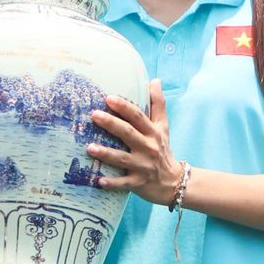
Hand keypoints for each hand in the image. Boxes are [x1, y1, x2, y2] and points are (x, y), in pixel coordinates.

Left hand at [88, 82, 183, 204]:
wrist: (174, 182)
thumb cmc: (163, 150)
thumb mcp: (163, 126)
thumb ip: (158, 103)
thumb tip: (154, 80)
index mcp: (152, 132)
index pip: (138, 116)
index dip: (124, 107)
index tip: (109, 98)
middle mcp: (148, 148)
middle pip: (128, 133)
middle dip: (111, 124)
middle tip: (93, 114)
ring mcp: (143, 166)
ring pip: (123, 158)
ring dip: (106, 153)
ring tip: (89, 147)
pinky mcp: (138, 183)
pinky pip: (124, 183)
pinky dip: (112, 183)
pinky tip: (98, 181)